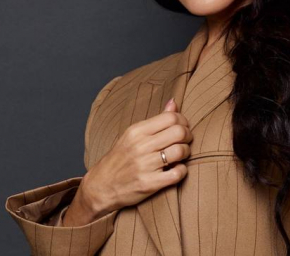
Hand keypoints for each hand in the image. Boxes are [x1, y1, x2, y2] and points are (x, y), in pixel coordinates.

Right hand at [63, 97, 191, 225]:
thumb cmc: (120, 158)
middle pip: (179, 132)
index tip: (182, 128)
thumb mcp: (132, 135)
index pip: (170, 117)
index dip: (182, 121)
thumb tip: (174, 102)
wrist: (101, 186)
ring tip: (180, 155)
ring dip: (185, 153)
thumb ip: (156, 120)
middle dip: (188, 136)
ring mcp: (145, 165)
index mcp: (136, 131)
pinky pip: (177, 173)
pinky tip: (176, 169)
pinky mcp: (149, 183)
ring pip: (180, 151)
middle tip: (184, 141)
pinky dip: (182, 171)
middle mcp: (140, 146)